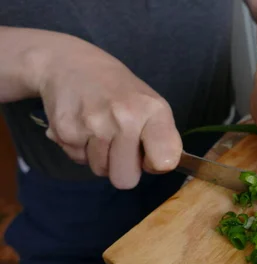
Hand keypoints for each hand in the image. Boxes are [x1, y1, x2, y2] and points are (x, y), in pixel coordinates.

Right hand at [31, 33, 181, 188]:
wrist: (70, 64)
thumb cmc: (119, 90)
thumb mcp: (150, 104)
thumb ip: (160, 137)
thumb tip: (160, 167)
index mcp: (153, 110)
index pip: (165, 160)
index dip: (156, 164)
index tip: (149, 152)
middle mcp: (125, 117)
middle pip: (126, 180)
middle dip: (123, 168)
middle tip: (120, 144)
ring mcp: (93, 125)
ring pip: (101, 171)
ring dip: (101, 157)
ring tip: (100, 130)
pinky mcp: (65, 131)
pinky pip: (79, 160)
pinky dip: (81, 149)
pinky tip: (83, 126)